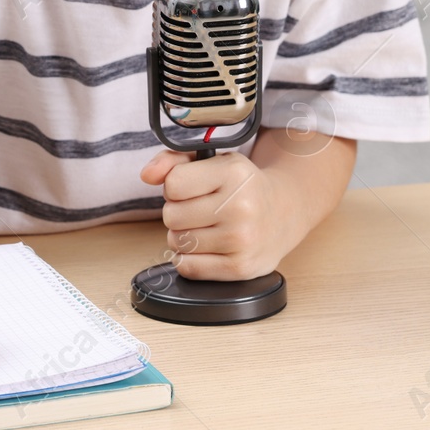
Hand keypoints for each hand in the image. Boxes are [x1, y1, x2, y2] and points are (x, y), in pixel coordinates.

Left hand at [139, 150, 294, 280]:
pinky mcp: (240, 268)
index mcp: (234, 174)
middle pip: (171, 215)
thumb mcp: (214, 162)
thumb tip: (146, 174)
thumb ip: (174, 161)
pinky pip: (188, 267)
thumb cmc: (241, 187)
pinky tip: (208, 246)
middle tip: (201, 209)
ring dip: (184, 236)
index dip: (175, 186)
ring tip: (207, 227)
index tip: (192, 187)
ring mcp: (242, 240)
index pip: (172, 184)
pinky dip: (190, 259)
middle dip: (179, 212)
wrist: (283, 214)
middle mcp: (241, 207)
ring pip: (177, 242)